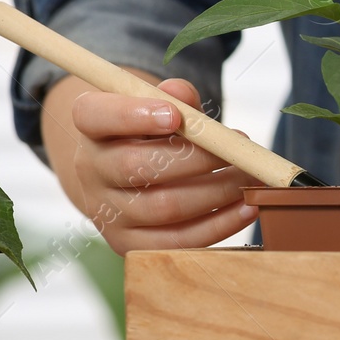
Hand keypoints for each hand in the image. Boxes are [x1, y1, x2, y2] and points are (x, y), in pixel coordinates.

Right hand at [40, 73, 257, 252]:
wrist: (127, 184)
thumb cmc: (152, 137)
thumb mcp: (159, 109)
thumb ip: (174, 98)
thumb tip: (182, 94)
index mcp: (91, 128)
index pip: (93, 115)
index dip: (131, 115)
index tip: (175, 115)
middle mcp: (90, 171)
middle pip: (136, 166)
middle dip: (197, 159)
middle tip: (238, 152)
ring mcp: (107, 213)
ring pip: (163, 207)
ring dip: (216, 192)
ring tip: (249, 178)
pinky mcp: (129, 246)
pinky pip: (177, 241)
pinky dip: (219, 225)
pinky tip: (247, 208)